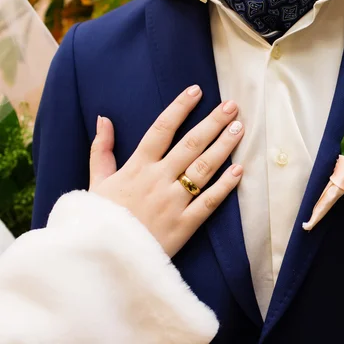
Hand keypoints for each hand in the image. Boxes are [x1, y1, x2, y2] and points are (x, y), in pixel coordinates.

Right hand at [88, 85, 243, 256]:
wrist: (101, 260)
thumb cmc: (100, 219)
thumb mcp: (97, 181)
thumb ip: (102, 150)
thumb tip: (103, 119)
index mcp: (137, 167)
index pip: (161, 129)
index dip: (180, 108)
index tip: (197, 90)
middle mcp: (157, 179)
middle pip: (190, 144)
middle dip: (213, 122)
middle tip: (232, 106)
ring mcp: (173, 201)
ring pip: (204, 168)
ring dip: (223, 146)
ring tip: (240, 128)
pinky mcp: (184, 224)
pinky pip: (209, 201)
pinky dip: (225, 185)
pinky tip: (240, 169)